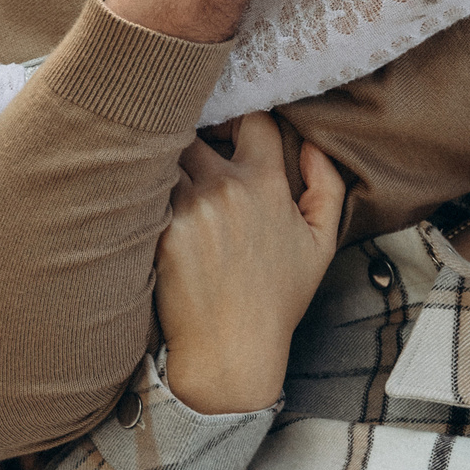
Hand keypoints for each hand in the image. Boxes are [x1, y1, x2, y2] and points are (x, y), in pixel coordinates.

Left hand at [155, 115, 343, 414]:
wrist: (231, 350)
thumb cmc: (276, 300)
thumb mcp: (321, 245)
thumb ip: (326, 186)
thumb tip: (310, 146)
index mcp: (266, 185)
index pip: (251, 119)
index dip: (240, 119)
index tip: (230, 134)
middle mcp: (227, 189)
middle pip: (197, 127)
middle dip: (194, 131)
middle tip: (189, 147)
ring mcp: (190, 209)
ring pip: (166, 155)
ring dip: (165, 158)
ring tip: (162, 169)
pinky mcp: (160, 231)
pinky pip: (145, 189)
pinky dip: (145, 187)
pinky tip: (143, 198)